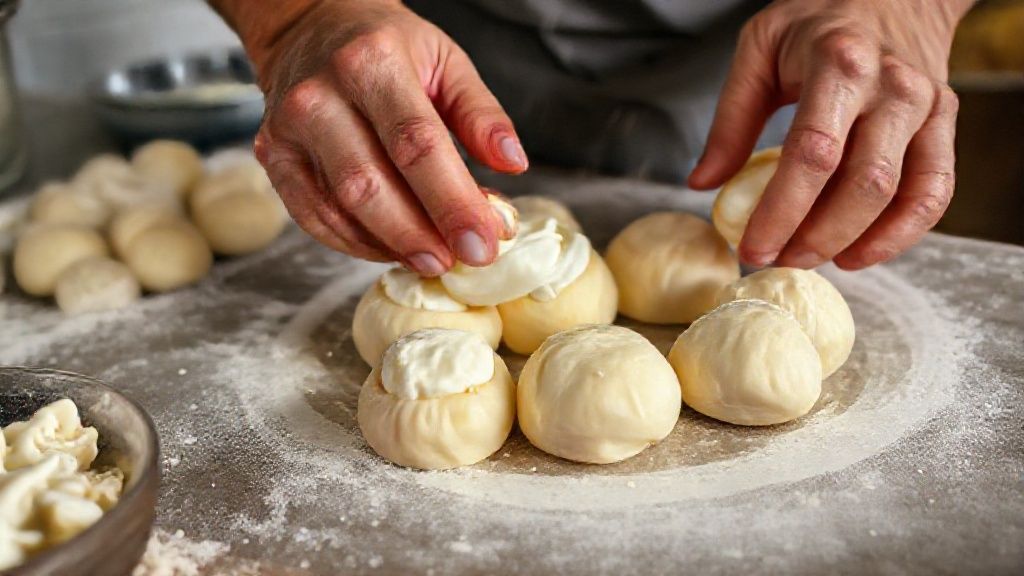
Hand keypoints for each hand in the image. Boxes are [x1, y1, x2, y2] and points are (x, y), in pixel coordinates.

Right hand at [216, 0, 526, 275]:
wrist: (311, 26)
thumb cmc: (387, 46)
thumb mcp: (447, 61)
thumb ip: (481, 114)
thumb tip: (512, 164)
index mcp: (372, 62)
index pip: (417, 145)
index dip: (453, 202)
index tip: (485, 241)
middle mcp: (320, 95)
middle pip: (371, 184)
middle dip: (422, 234)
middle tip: (462, 261)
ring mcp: (289, 129)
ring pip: (339, 207)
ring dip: (391, 245)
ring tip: (433, 260)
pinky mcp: (272, 155)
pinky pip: (313, 216)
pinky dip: (356, 243)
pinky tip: (393, 249)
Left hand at [689, 0, 973, 268]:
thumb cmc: (817, 20)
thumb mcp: (758, 49)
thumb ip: (731, 119)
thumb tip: (703, 183)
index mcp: (839, 63)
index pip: (813, 153)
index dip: (781, 211)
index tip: (753, 246)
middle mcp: (891, 87)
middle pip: (861, 183)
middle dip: (816, 236)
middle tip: (778, 260)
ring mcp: (925, 106)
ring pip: (899, 194)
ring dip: (853, 241)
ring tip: (810, 258)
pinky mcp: (944, 123)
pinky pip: (934, 192)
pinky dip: (901, 234)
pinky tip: (859, 252)